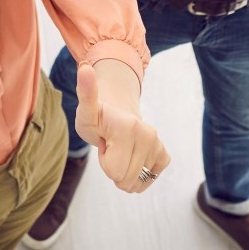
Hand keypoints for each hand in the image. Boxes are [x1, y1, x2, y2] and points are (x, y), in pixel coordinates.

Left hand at [74, 63, 169, 192]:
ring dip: (125, 171)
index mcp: (128, 127)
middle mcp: (148, 135)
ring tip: (120, 150)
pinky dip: (140, 174)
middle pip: (126, 179)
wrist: (118, 111)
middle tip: (112, 147)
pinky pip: (151, 178)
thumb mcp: (86, 110)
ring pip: (138, 182)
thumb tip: (84, 67)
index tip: (105, 144)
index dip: (105, 162)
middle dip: (114, 168)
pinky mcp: (163, 154)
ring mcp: (158, 145)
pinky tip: (133, 157)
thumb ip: (86, 94)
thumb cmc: (98, 116)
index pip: (115, 172)